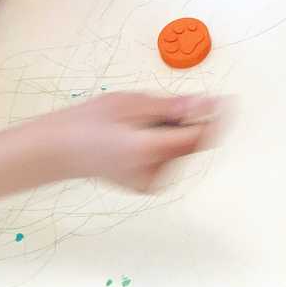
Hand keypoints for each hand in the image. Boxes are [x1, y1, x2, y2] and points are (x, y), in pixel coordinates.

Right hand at [40, 91, 218, 193]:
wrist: (58, 149)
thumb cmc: (89, 121)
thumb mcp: (131, 102)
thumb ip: (173, 106)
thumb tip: (208, 103)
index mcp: (147, 150)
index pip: (199, 136)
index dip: (216, 117)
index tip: (227, 101)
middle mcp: (152, 174)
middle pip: (193, 143)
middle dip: (189, 121)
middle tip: (161, 108)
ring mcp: (149, 183)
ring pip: (182, 149)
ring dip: (174, 131)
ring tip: (138, 124)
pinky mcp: (147, 185)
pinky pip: (170, 158)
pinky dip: (164, 143)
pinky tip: (138, 138)